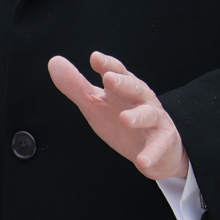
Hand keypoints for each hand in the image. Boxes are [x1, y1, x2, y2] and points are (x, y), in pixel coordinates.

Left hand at [46, 53, 188, 180]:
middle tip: (109, 80)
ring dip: (137, 116)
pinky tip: (142, 161)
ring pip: (148, 114)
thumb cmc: (122, 120)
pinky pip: (159, 146)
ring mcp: (155, 120)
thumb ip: (76, 85)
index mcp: (124, 88)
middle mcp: (142, 100)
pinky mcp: (164, 141)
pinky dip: (151, 153)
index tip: (95, 58)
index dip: (107, 65)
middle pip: (134, 87)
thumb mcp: (96, 103)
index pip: (117, 71)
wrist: (155, 149)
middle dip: (123, 83)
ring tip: (125, 119)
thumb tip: (54, 62)